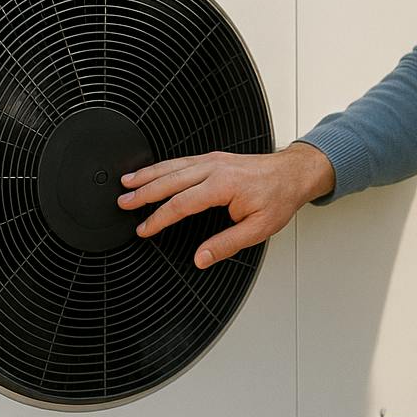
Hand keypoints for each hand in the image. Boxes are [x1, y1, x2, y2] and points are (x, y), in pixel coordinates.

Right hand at [118, 143, 335, 269]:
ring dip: (148, 174)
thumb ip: (226, 244)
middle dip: (144, 191)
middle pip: (170, 179)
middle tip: (122, 201)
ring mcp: (213, 160)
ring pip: (173, 166)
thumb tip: (201, 257)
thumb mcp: (258, 229)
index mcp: (223, 185)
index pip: (181, 203)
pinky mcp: (214, 158)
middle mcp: (214, 168)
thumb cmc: (279, 197)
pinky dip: (162, 166)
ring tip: (127, 183)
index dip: (159, 218)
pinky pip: (182, 161)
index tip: (144, 229)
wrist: (293, 173)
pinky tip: (152, 172)